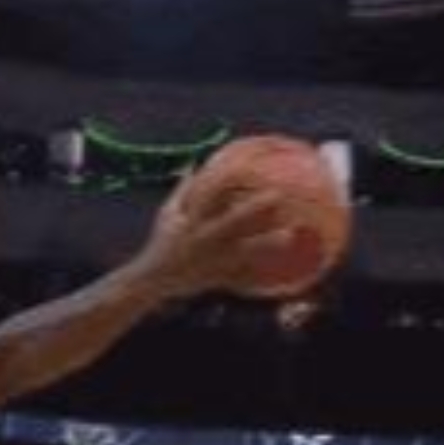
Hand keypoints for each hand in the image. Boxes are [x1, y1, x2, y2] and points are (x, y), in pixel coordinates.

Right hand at [129, 172, 294, 298]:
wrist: (153, 280)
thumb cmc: (162, 242)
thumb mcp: (168, 213)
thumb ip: (182, 189)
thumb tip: (192, 164)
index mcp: (191, 220)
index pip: (211, 196)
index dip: (230, 181)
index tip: (246, 168)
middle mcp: (203, 238)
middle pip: (232, 222)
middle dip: (253, 209)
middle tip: (278, 195)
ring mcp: (212, 259)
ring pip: (243, 251)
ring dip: (266, 242)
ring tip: (290, 234)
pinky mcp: (218, 278)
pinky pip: (243, 276)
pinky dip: (262, 272)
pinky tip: (283, 269)